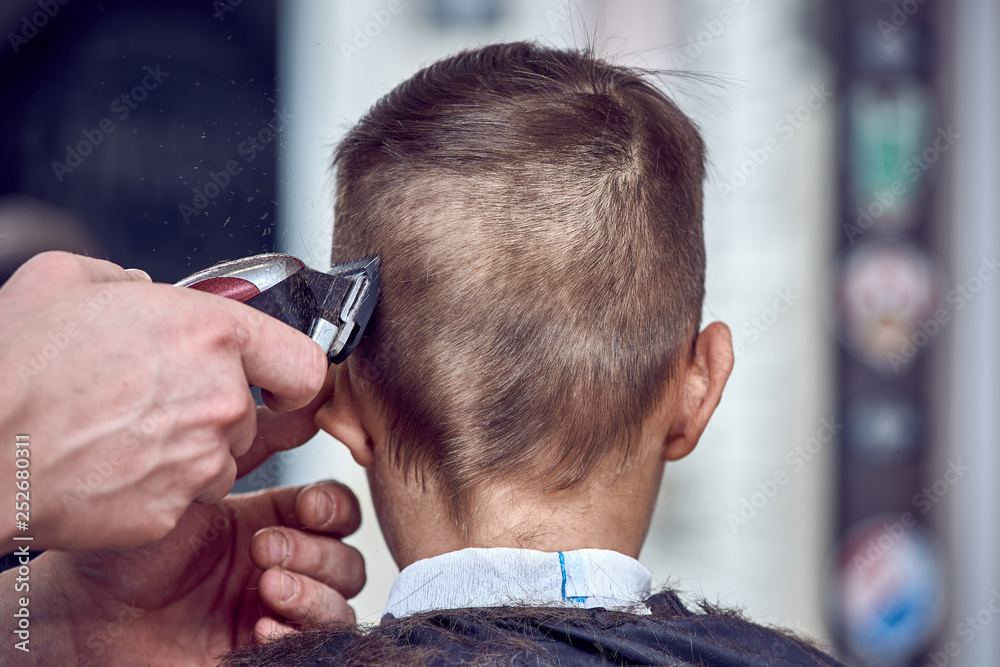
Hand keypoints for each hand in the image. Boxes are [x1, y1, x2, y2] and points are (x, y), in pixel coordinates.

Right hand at [0, 251, 326, 549]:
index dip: (293, 375)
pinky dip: (155, 488)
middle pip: (248, 414)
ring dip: (186, 450)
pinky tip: (108, 467)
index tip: (282, 384)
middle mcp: (219, 398)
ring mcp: (200, 459)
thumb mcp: (64, 281)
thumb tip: (139, 287)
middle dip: (212, 410)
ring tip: (120, 435)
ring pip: (218, 459)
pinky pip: (183, 497)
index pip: (304, 363)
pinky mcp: (172, 508)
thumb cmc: (14, 369)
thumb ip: (124, 279)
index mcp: (209, 333)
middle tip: (152, 401)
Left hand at [0, 473, 363, 665]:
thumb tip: (305, 403)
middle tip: (264, 548)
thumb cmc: (127, 552)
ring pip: (340, 603)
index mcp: (272, 521)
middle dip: (316, 552)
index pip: (337, 512)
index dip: (332, 509)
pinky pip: (314, 644)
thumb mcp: (196, 483)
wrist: (88, 616)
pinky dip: (295, 631)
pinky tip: (259, 623)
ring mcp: (275, 610)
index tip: (307, 507)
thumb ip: (253, 442)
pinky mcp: (265, 651)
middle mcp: (280, 565)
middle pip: (347, 558)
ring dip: (312, 592)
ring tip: (267, 585)